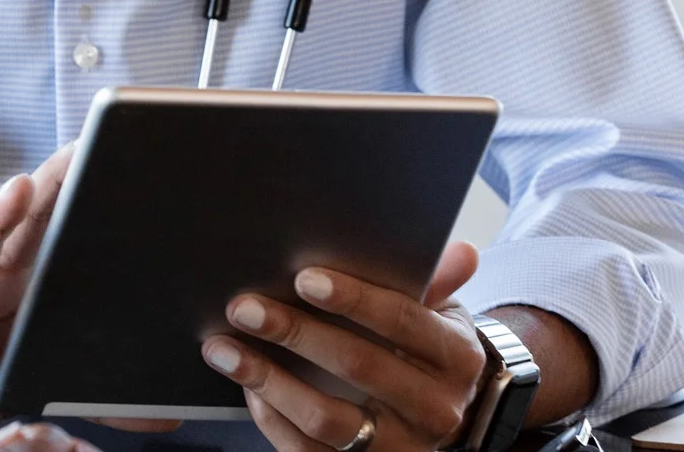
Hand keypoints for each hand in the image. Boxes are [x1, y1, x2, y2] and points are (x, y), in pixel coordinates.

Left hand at [201, 241, 487, 451]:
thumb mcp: (442, 314)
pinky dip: (272, 419)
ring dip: (268, 380)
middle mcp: (433, 408)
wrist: (452, 417)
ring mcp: (399, 447)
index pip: (402, 320)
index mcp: (454, 357)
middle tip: (244, 307)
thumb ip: (436, 281)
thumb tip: (459, 251)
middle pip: (357, 365)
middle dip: (295, 332)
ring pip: (326, 418)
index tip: (303, 278)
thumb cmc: (431, 350)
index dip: (353, 299)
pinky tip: (247, 388)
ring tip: (223, 348)